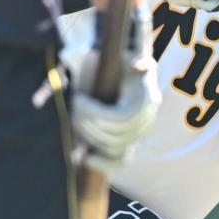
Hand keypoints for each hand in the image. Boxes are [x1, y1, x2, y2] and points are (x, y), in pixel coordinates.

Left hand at [65, 7, 161, 172]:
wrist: (134, 81)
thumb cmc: (128, 66)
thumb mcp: (133, 56)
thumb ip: (140, 56)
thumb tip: (140, 64)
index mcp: (146, 103)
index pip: (119, 119)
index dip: (94, 113)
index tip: (77, 99)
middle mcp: (145, 122)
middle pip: (113, 134)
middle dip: (88, 124)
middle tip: (73, 109)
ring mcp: (138, 136)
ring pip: (112, 147)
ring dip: (89, 137)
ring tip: (75, 122)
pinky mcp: (130, 146)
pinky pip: (119, 163)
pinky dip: (101, 163)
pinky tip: (84, 158)